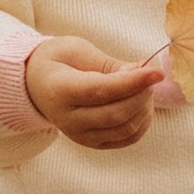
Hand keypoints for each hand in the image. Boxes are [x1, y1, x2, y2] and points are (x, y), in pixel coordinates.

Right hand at [23, 34, 173, 150]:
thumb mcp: (77, 50)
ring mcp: (80, 136)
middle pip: (117, 113)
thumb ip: (108, 64)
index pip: (102, 90)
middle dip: (143, 93)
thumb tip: (140, 72)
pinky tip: (142, 105)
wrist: (35, 85)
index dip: (134, 82)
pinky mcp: (92, 144)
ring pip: (125, 128)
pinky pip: (127, 139)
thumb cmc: (57, 62)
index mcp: (59, 91)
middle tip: (151, 75)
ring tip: (144, 88)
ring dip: (144, 107)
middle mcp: (68, 119)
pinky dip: (142, 122)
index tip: (158, 72)